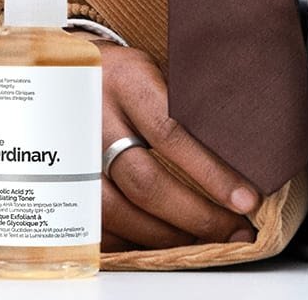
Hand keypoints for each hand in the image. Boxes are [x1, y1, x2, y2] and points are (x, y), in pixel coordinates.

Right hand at [82, 36, 261, 251]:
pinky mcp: (62, 176)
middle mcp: (96, 116)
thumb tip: (242, 149)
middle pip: (145, 182)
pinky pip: (97, 222)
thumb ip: (188, 102)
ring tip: (202, 241)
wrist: (65, 68)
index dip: (211, 173)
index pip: (170, 132)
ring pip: (118, 211)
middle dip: (195, 216)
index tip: (245, 199)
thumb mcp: (156, 67)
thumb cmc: (125, 72)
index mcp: (126, 81)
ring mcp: (73, 151)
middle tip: (232, 230)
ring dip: (166, 236)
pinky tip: (160, 240)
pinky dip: (131, 240)